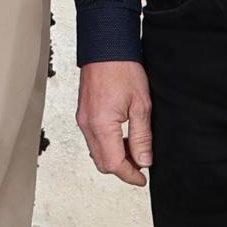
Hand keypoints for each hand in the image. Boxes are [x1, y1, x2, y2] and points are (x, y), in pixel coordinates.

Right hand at [76, 59, 151, 185]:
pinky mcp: (83, 114)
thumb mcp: (141, 105)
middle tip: (141, 166)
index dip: (130, 175)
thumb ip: (141, 137)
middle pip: (102, 162)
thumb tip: (144, 160)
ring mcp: (83, 120)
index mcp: (101, 125)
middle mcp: (87, 125)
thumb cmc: (123, 69)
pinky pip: (93, 140)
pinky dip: (107, 146)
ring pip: (96, 152)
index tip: (142, 178)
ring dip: (114, 157)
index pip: (114, 164)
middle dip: (122, 169)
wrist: (106, 47)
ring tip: (134, 150)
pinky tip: (121, 139)